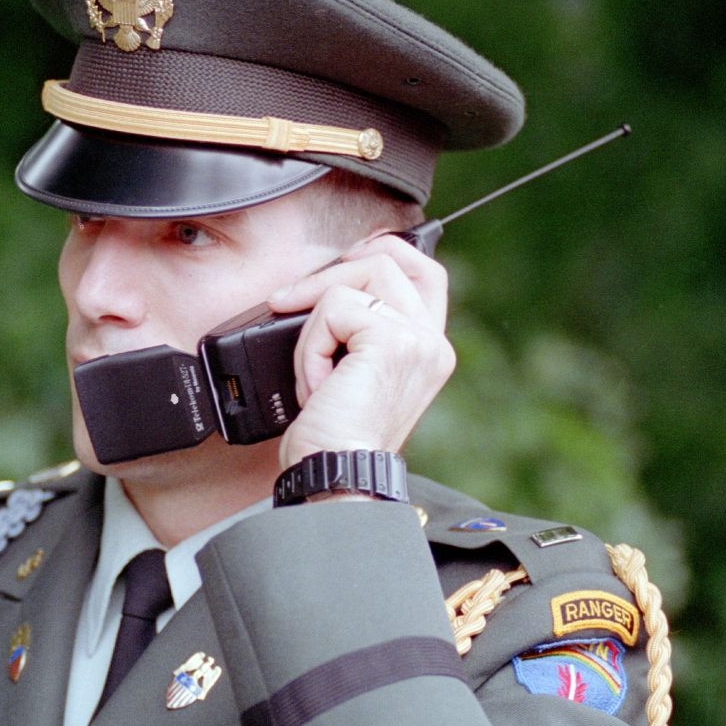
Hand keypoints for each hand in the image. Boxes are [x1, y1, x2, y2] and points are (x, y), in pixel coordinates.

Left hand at [266, 232, 454, 469]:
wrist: (337, 475)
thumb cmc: (335, 440)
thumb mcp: (354, 377)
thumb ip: (359, 335)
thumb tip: (321, 290)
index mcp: (429, 350)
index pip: (425, 273)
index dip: (386, 250)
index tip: (346, 258)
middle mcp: (432, 342)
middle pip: (391, 258)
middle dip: (336, 269)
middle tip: (293, 298)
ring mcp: (417, 340)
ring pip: (354, 279)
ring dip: (315, 321)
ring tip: (313, 370)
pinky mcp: (392, 341)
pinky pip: (333, 308)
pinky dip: (310, 345)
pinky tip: (316, 385)